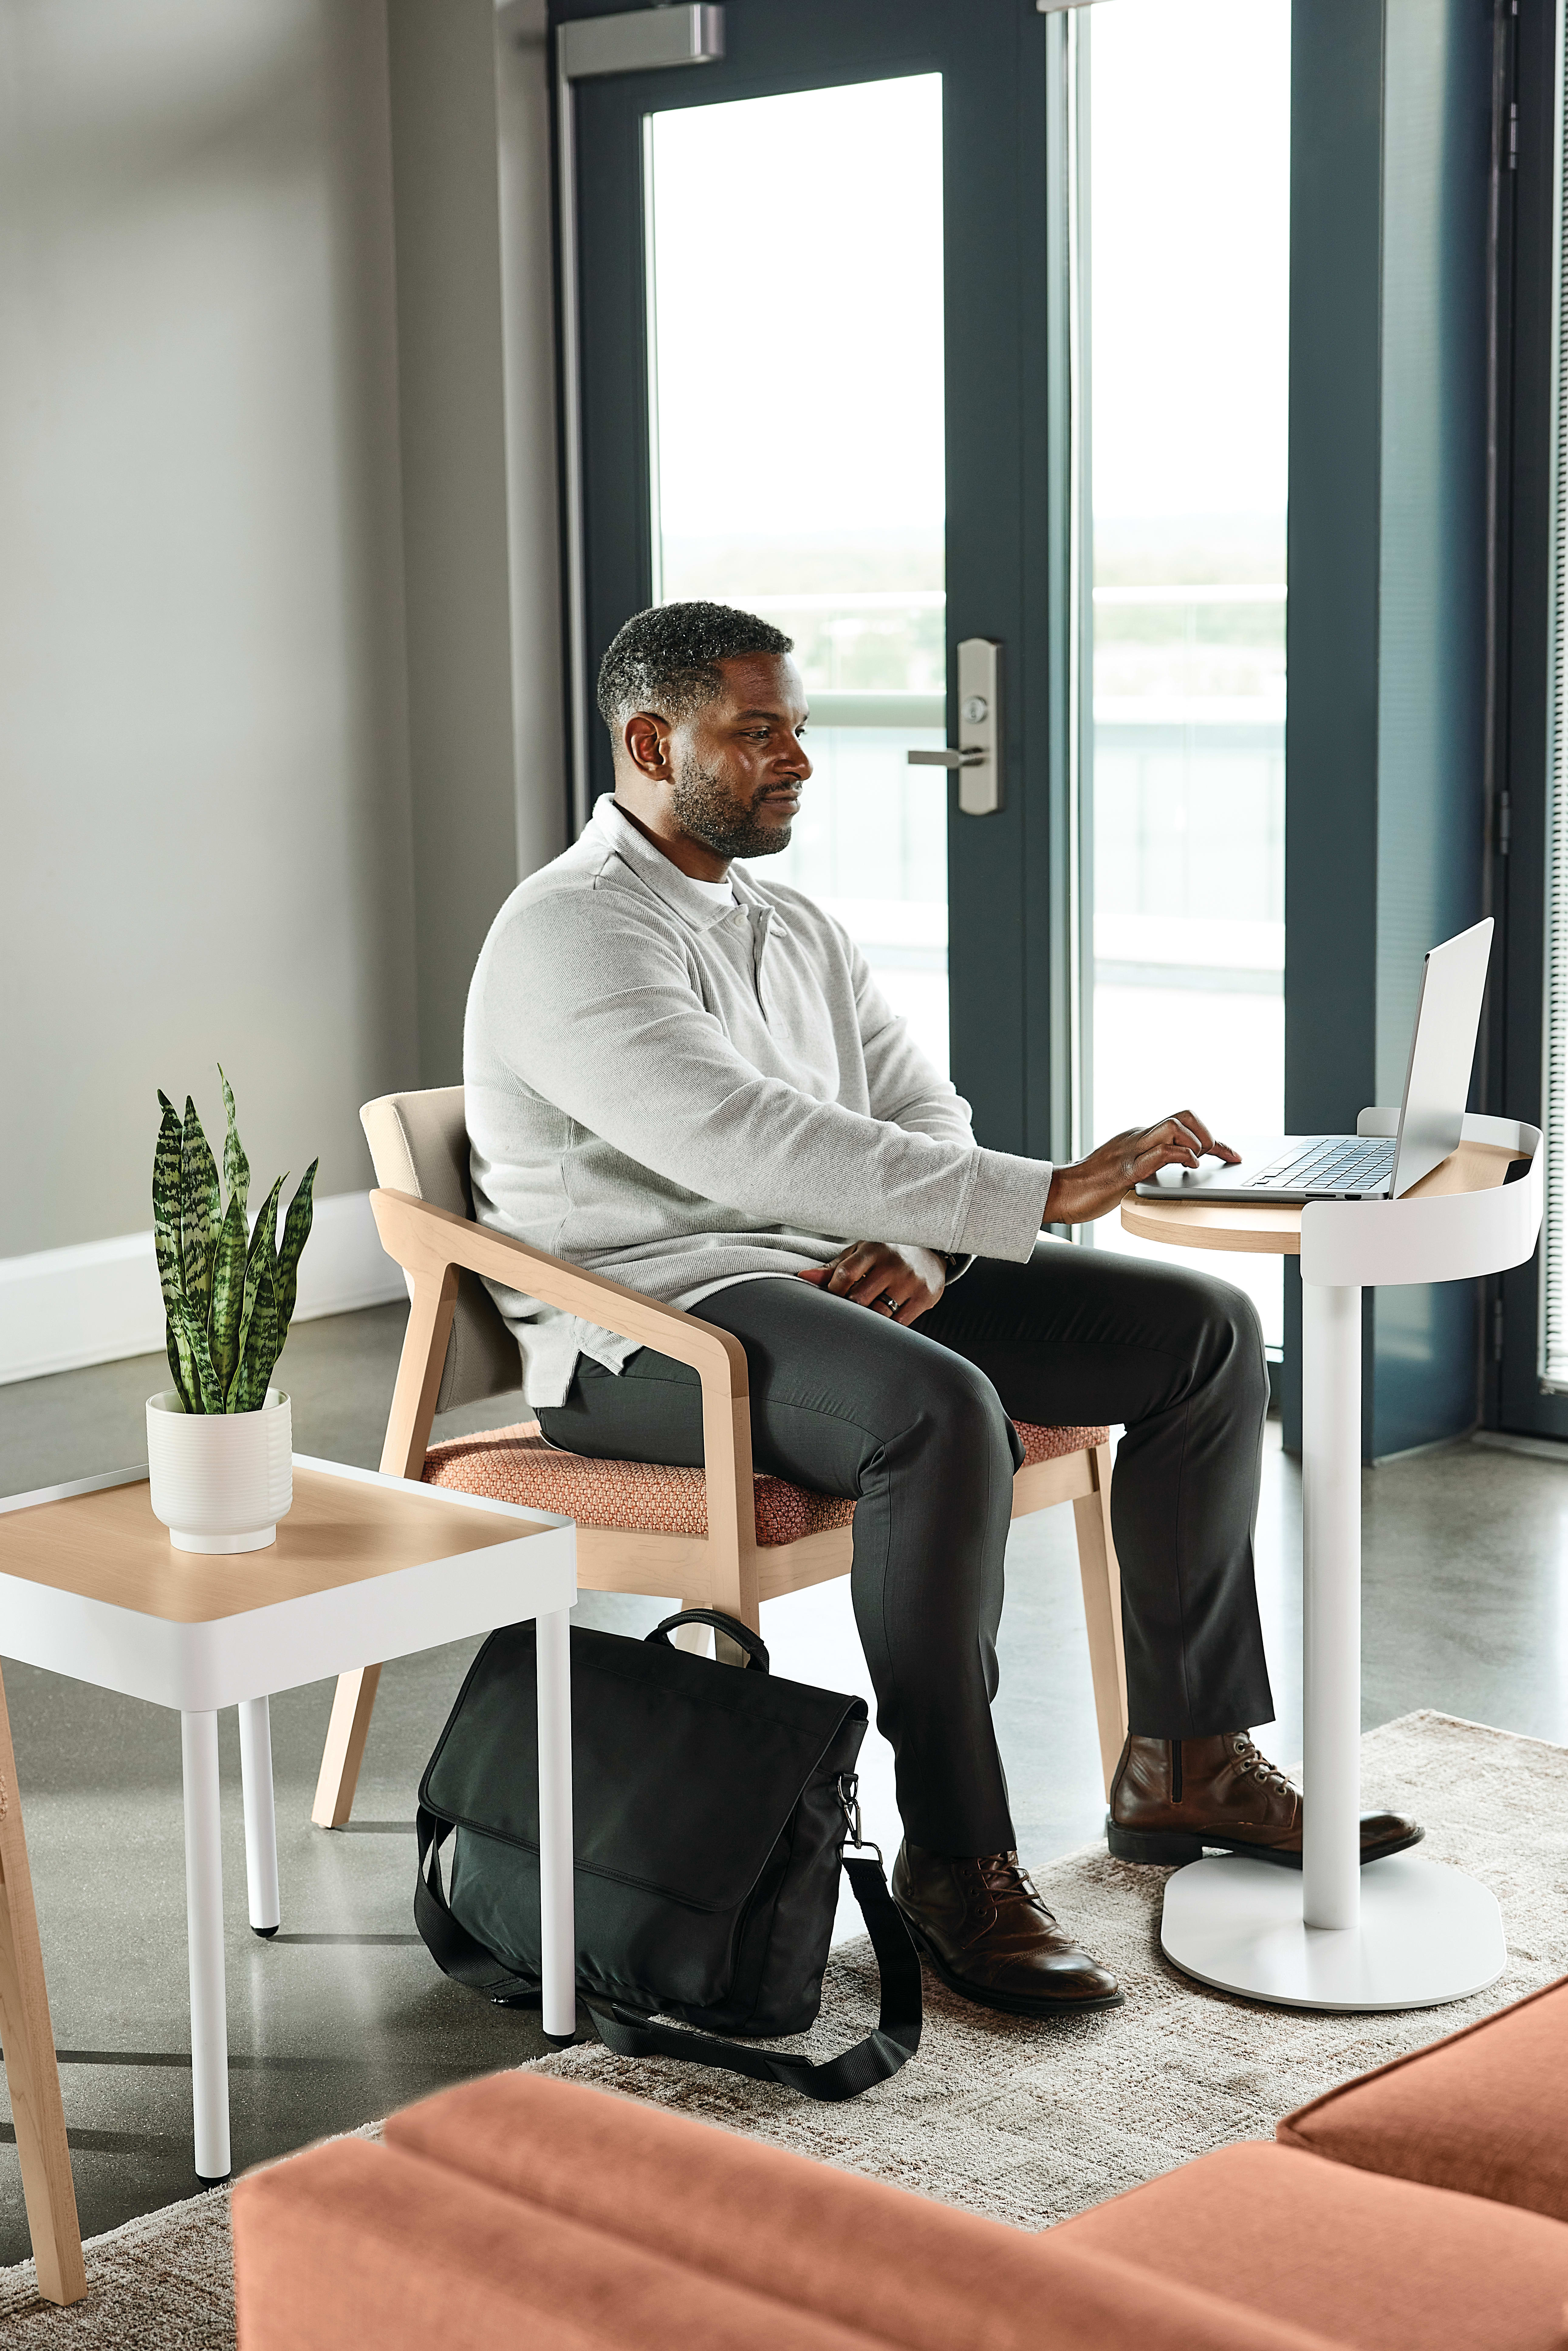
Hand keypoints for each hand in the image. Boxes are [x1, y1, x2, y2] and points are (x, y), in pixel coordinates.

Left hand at [797, 1241, 946, 1324]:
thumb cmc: (887, 1254)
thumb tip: (803, 1277)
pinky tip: (881, 1323)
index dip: (833, 1291)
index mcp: (874, 1249)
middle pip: (860, 1298)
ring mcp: (911, 1281)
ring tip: (862, 1318)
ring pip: (879, 1314)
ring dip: (866, 1320)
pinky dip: (887, 1327)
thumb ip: (834, 1268)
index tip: (831, 1298)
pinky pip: (899, 1323)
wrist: (931, 1253)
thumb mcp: (862, 1254)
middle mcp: (893, 1264)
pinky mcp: (925, 1297)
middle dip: (848, 1309)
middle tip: (845, 1312)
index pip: (846, 1274)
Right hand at [1044, 1110, 1239, 1225]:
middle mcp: (1137, 1137)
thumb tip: (1172, 1172)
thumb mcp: (1126, 1170)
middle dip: (1208, 1134)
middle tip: (1219, 1155)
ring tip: (1201, 1161)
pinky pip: (1159, 1154)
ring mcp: (1131, 1151)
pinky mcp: (1126, 1170)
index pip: (1180, 1123)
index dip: (1212, 1138)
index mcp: (1139, 1137)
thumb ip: (1147, 1165)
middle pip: (1182, 1116)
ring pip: (1173, 1126)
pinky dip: (1181, 1157)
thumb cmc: (1090, 1186)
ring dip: (1197, 1142)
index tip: (1230, 1154)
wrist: (1059, 1192)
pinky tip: (1190, 1167)